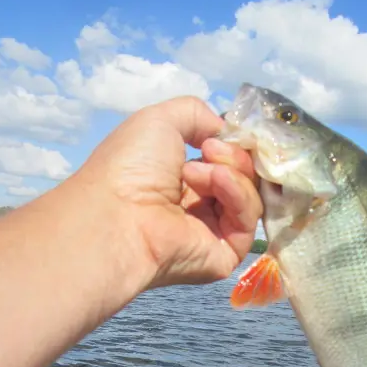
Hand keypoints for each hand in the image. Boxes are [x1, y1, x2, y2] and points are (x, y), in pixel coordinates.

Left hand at [74, 95, 261, 290]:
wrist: (118, 214)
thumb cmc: (130, 166)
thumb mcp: (161, 119)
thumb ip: (198, 114)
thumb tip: (225, 131)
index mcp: (179, 179)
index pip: (225, 160)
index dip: (232, 143)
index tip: (223, 133)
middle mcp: (197, 206)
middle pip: (241, 175)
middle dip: (231, 155)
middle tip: (207, 150)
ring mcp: (213, 231)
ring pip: (248, 194)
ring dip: (229, 172)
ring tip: (194, 171)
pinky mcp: (227, 253)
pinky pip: (248, 218)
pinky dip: (237, 193)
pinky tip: (214, 182)